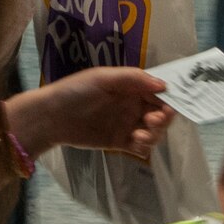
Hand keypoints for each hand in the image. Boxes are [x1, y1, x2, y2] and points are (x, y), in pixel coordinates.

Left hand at [25, 67, 172, 160]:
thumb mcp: (103, 78)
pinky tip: (137, 142)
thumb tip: (164, 85)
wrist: (52, 117)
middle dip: (163, 118)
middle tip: (153, 120)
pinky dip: (145, 145)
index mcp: (131, 86)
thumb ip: (134, 79)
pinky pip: (141, 146)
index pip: (158, 91)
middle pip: (160, 112)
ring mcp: (127, 124)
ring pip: (154, 131)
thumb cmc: (76, 91)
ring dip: (155, 133)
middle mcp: (133, 105)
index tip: (171, 105)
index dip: (169, 98)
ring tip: (142, 134)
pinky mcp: (120, 142)